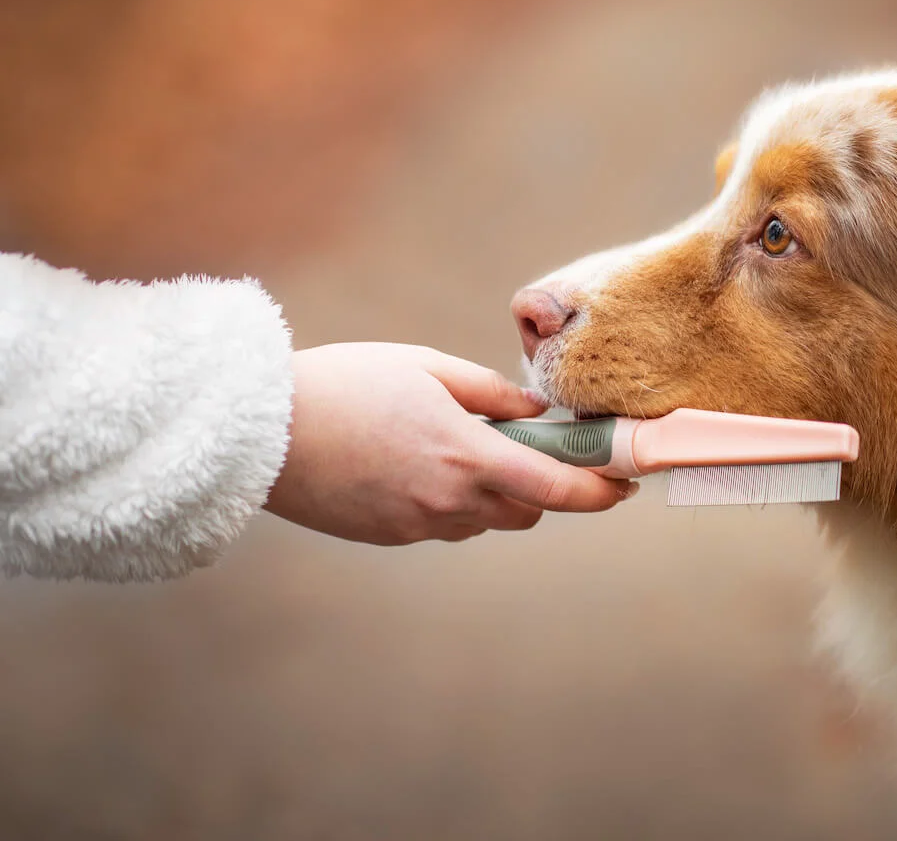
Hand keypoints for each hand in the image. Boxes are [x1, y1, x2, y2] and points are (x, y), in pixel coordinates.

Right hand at [263, 343, 632, 543]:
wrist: (264, 432)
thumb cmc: (346, 384)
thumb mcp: (428, 367)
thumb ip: (492, 393)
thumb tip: (538, 411)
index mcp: (468, 457)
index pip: (557, 488)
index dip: (599, 490)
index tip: (624, 484)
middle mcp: (450, 502)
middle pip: (527, 511)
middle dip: (541, 485)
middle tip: (529, 447)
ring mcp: (417, 525)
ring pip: (484, 520)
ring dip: (494, 494)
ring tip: (458, 447)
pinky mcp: (388, 536)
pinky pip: (442, 524)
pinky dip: (451, 501)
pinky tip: (417, 464)